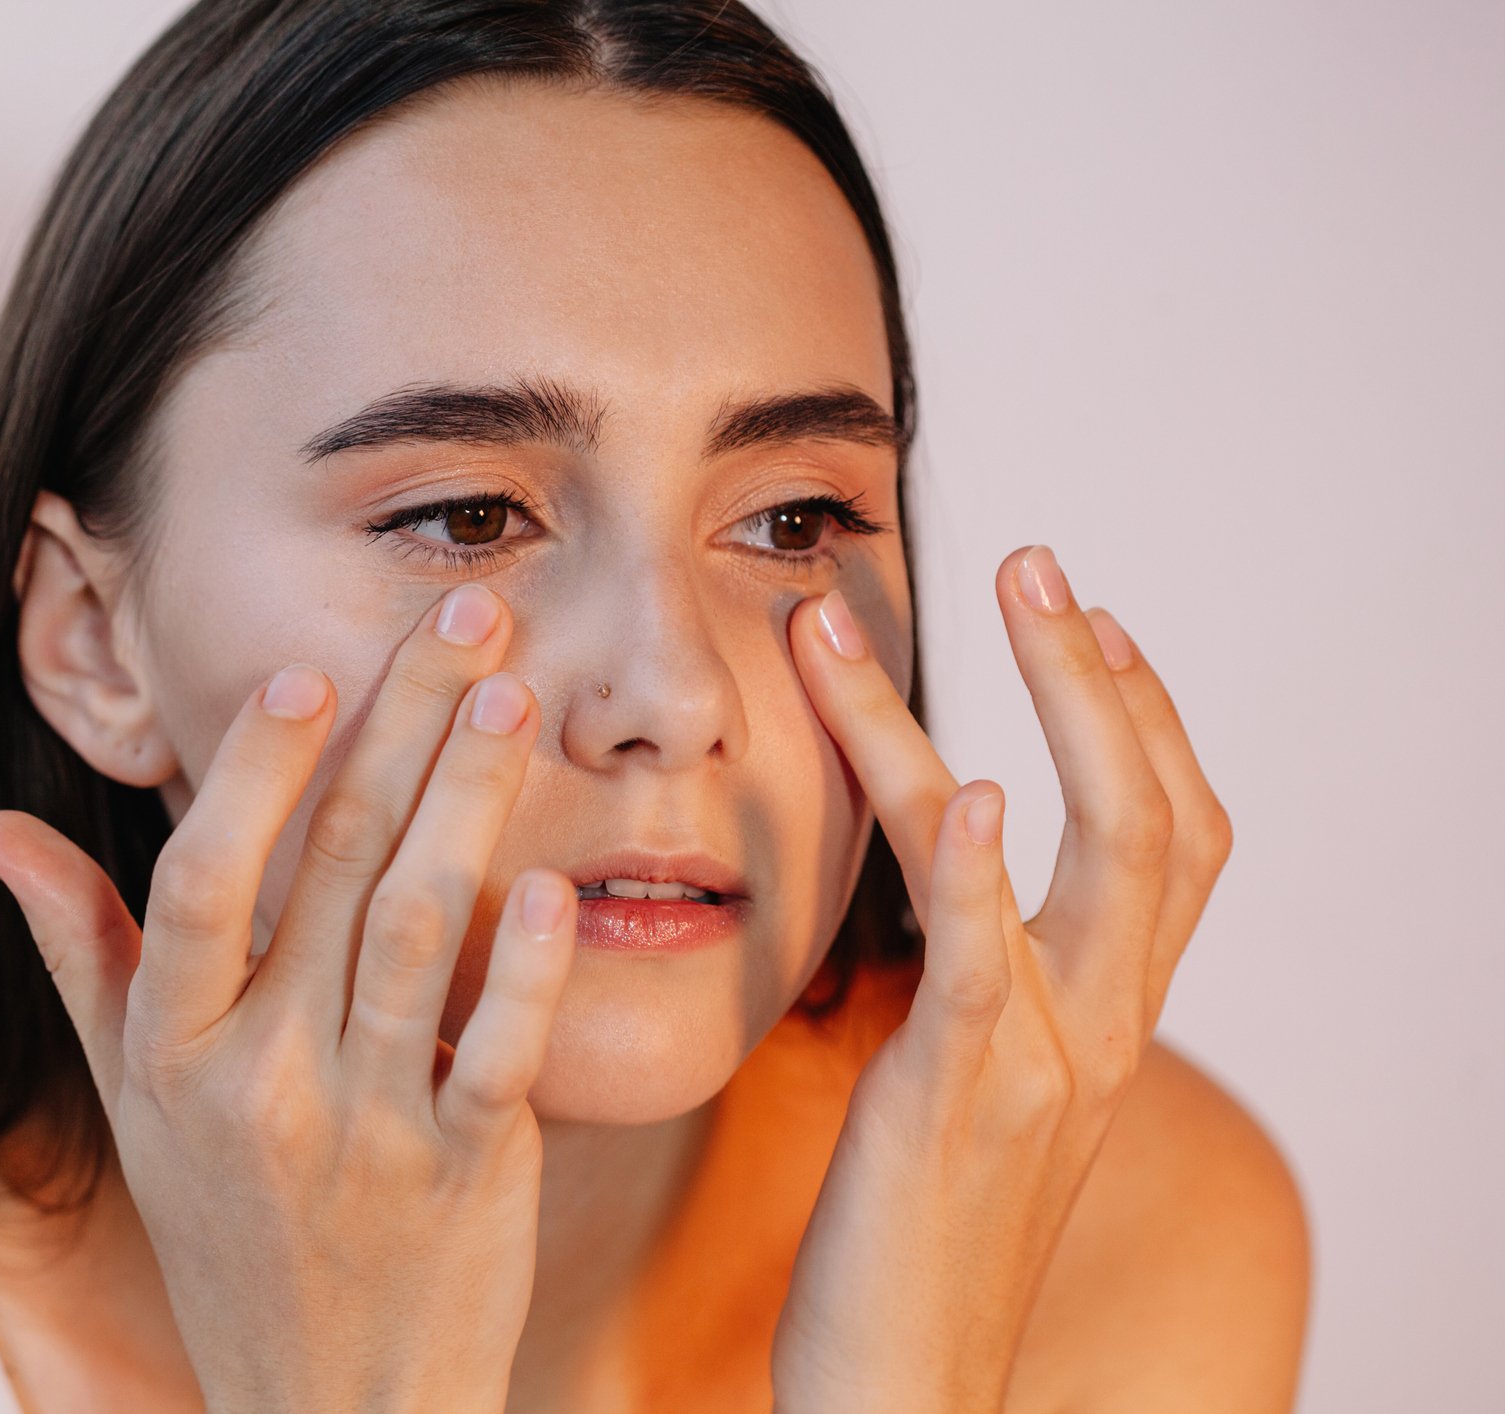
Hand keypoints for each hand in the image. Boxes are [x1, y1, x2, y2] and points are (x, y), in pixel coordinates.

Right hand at [0, 582, 576, 1413]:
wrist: (327, 1406)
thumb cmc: (227, 1228)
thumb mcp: (134, 1100)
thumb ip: (79, 955)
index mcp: (174, 1048)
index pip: (200, 881)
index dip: (248, 770)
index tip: (305, 666)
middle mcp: (257, 1078)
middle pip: (328, 867)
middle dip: (401, 724)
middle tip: (470, 613)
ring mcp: (361, 1128)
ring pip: (412, 932)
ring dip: (466, 803)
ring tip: (514, 696)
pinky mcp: (460, 1173)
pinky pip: (492, 1054)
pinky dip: (520, 968)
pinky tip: (550, 881)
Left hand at [770, 545, 1232, 1411]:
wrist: (904, 1395)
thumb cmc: (912, 1244)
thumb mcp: (976, 1096)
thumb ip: (989, 995)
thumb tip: (959, 888)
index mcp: (1106, 1021)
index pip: (1169, 840)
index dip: (1141, 719)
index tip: (1090, 620)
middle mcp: (1103, 1028)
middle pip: (1157, 816)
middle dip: (1098, 677)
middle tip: (1035, 561)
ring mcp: (1045, 1061)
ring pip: (1074, 848)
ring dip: (1017, 712)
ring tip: (931, 608)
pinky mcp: (960, 1098)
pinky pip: (990, 964)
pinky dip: (984, 869)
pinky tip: (974, 786)